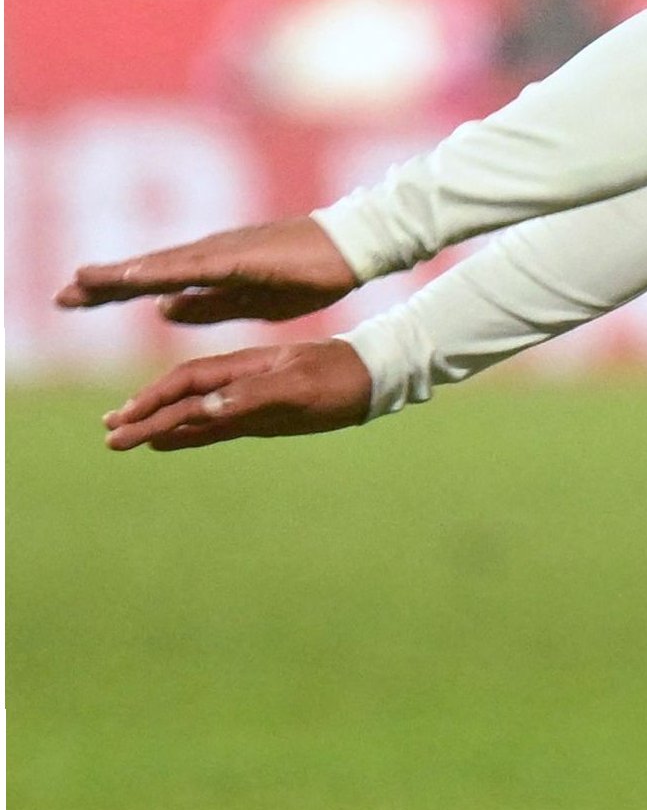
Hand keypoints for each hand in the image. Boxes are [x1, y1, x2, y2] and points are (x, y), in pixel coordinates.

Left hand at [57, 216, 357, 325]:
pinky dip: (163, 271)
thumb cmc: (310, 273)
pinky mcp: (243, 256)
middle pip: (146, 272)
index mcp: (211, 270)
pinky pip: (195, 267)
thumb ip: (209, 305)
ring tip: (83, 284)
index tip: (74, 302)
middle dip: (103, 286)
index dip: (113, 291)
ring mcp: (224, 252)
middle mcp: (209, 256)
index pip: (152, 282)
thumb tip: (163, 310)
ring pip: (162, 266)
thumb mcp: (251, 301)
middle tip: (61, 299)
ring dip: (121, 275)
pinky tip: (137, 277)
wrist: (354, 247)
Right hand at [102, 338, 371, 451]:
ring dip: (158, 425)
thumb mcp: (300, 387)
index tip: (125, 418)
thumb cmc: (341, 378)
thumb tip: (204, 407)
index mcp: (244, 366)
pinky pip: (216, 427)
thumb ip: (253, 395)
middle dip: (144, 415)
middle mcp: (239, 381)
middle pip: (182, 397)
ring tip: (123, 438)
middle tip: (109, 436)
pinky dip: (188, 435)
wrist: (375, 378)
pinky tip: (164, 443)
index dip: (155, 399)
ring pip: (193, 414)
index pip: (188, 382)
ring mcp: (248, 399)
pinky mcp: (261, 417)